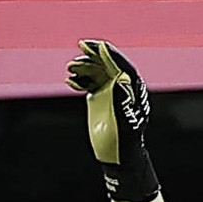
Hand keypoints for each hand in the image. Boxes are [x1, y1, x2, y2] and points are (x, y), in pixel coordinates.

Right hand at [65, 37, 158, 201]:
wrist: (116, 156)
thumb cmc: (124, 142)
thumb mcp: (124, 123)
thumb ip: (122, 101)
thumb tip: (119, 80)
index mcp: (132, 91)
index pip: (123, 67)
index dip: (112, 56)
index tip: (100, 47)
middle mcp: (122, 88)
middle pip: (109, 64)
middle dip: (95, 54)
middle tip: (82, 46)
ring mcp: (110, 91)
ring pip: (97, 71)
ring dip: (84, 66)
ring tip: (70, 68)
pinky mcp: (99, 97)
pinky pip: (89, 81)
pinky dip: (80, 79)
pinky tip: (70, 81)